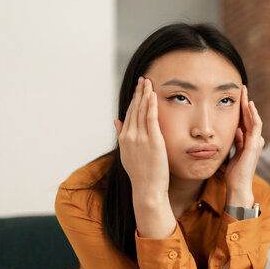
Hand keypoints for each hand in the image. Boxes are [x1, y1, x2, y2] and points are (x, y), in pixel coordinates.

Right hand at [114, 77, 174, 237]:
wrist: (147, 190)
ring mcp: (140, 138)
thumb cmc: (141, 174)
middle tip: (143, 79)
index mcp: (124, 138)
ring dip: (145, 94)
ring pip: (142, 111)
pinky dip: (151, 105)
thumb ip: (121, 135)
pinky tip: (152, 94)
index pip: (129, 113)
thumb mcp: (127, 153)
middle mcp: (130, 136)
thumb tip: (116, 120)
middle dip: (139, 92)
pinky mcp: (153, 141)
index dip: (134, 99)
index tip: (138, 88)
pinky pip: (151, 118)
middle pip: (135, 109)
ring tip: (148, 82)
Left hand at [225, 86, 263, 207]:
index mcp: (249, 141)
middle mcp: (255, 140)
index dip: (242, 108)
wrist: (238, 186)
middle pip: (251, 117)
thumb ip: (236, 141)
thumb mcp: (234, 153)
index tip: (237, 96)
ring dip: (249, 105)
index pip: (246, 121)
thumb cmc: (235, 173)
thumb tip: (236, 130)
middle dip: (246, 102)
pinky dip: (253, 115)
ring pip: (254, 119)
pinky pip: (255, 126)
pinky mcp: (254, 145)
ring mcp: (256, 142)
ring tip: (244, 93)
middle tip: (241, 88)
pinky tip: (249, 106)